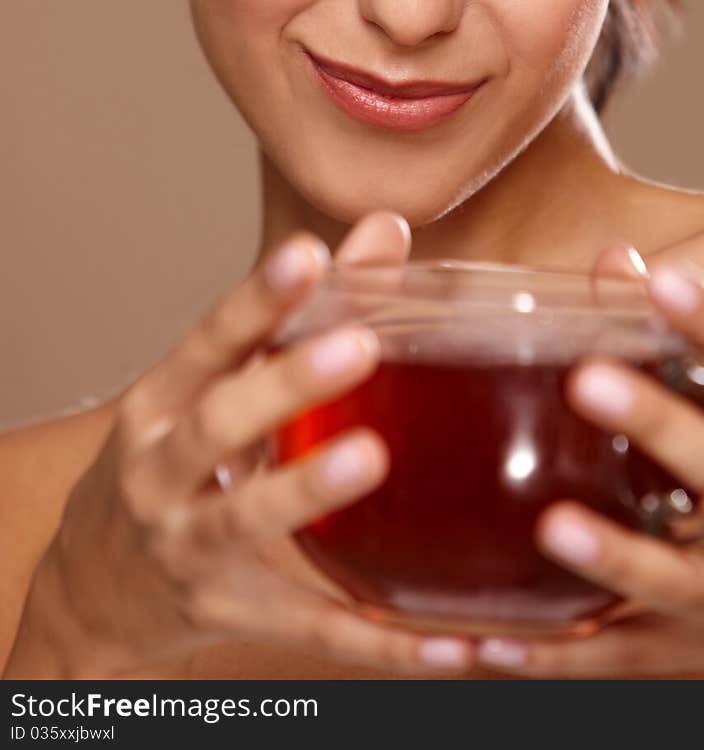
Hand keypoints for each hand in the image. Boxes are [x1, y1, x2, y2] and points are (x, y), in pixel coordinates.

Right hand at [3, 211, 475, 678]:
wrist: (90, 587)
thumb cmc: (169, 463)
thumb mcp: (207, 387)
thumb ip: (296, 311)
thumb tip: (383, 231)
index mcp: (162, 402)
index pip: (207, 340)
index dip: (256, 298)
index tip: (306, 255)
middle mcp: (159, 472)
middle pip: (217, 423)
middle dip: (283, 385)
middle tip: (357, 347)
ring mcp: (183, 546)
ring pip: (243, 520)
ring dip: (305, 490)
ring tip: (370, 458)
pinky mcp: (223, 611)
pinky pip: (305, 627)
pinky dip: (375, 639)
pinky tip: (444, 640)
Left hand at [476, 245, 703, 678]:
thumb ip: (694, 337)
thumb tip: (616, 261)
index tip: (662, 279)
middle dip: (662, 426)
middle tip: (589, 379)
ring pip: (684, 581)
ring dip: (618, 557)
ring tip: (556, 527)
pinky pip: (630, 660)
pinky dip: (562, 657)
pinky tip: (497, 642)